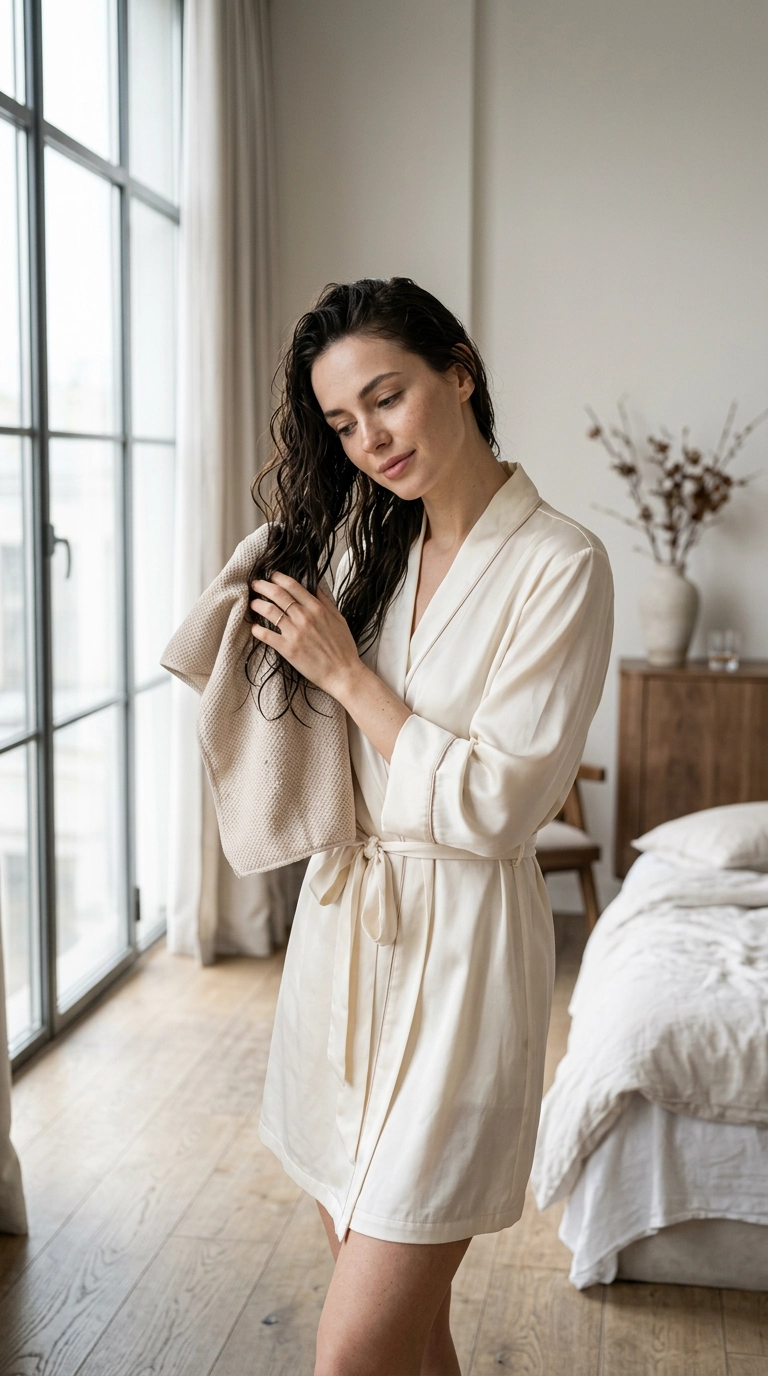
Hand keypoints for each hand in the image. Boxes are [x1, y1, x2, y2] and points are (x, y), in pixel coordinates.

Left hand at [249, 572, 361, 698]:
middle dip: (263, 586)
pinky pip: (266, 635)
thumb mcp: (338, 619)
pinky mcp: (287, 649)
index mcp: (317, 608)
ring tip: (253, 604)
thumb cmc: (343, 647)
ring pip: (269, 611)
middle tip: (255, 584)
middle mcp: (304, 617)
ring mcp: (294, 632)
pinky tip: (254, 628)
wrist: (343, 673)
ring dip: (257, 604)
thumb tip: (315, 586)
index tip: (271, 576)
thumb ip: (325, 602)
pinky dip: (257, 630)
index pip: (292, 585)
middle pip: (277, 594)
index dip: (278, 577)